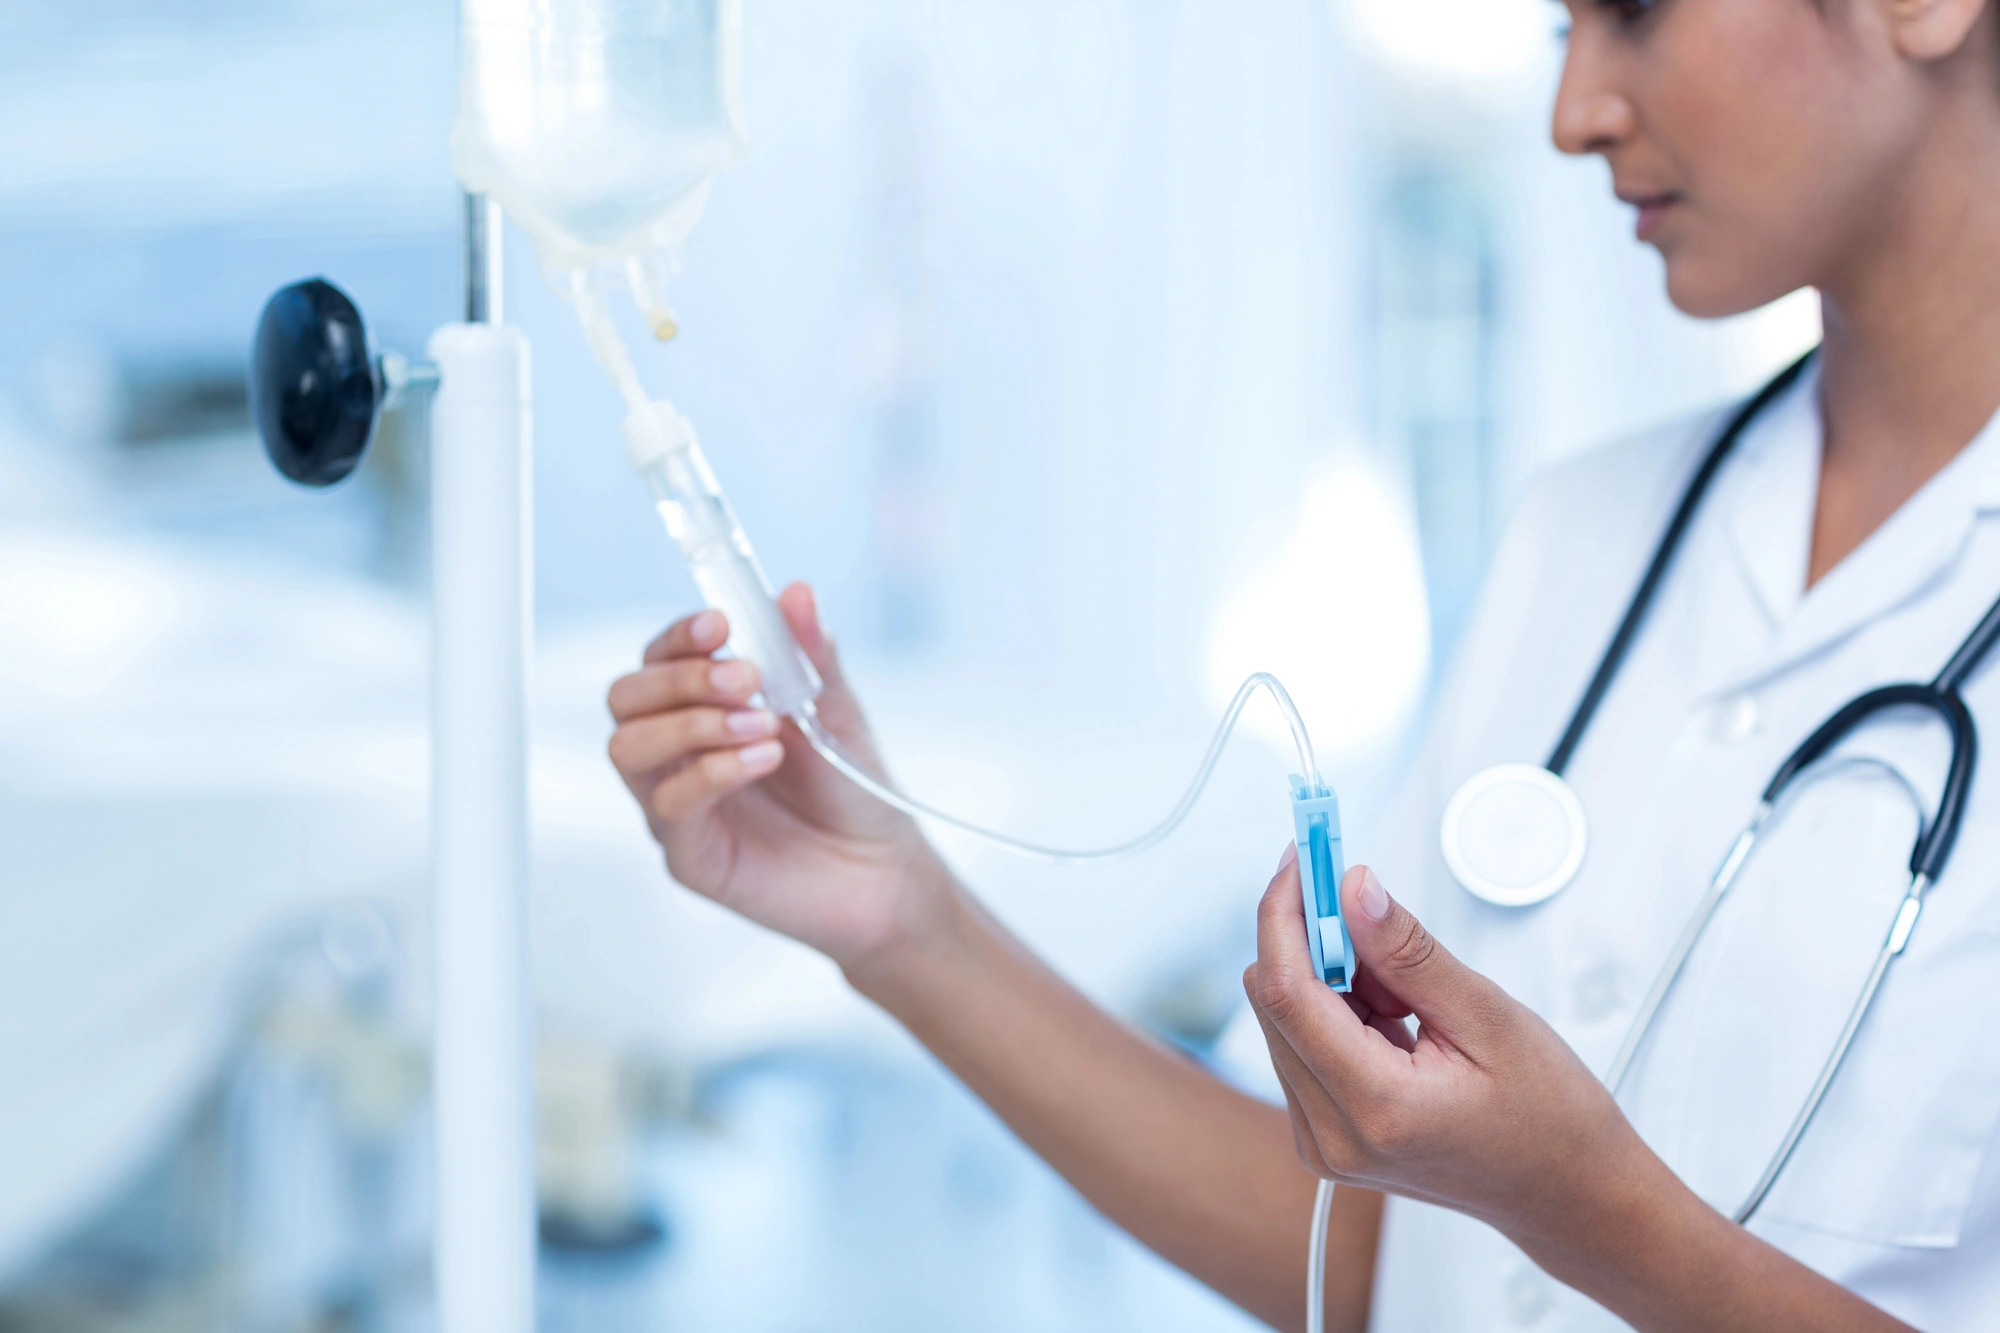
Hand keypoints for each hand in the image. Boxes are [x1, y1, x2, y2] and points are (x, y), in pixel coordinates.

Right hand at [607, 583, 949, 965]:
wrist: (883, 868)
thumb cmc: (851, 787)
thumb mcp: (838, 709)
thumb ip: (812, 654)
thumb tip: (797, 592)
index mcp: (702, 709)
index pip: (656, 660)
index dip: (677, 637)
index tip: (718, 623)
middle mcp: (676, 754)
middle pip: (624, 699)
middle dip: (680, 678)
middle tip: (746, 678)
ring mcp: (676, 805)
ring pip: (629, 749)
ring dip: (692, 723)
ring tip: (761, 724)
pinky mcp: (690, 856)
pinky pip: (669, 807)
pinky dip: (712, 772)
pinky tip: (763, 758)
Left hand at [1242, 851, 1670, 1278]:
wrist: (1569, 1194)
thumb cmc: (1551, 1117)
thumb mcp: (1489, 1016)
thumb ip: (1409, 952)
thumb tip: (1352, 889)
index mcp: (1376, 1108)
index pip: (1286, 990)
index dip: (1285, 913)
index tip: (1302, 857)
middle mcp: (1333, 1135)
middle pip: (1274, 1002)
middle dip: (1311, 939)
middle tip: (1369, 908)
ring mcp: (1324, 1144)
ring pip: (1283, 1020)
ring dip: (1329, 981)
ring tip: (1410, 997)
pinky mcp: (1325, 1138)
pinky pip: (1301, 1048)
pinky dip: (1336, 1013)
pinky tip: (1396, 1020)